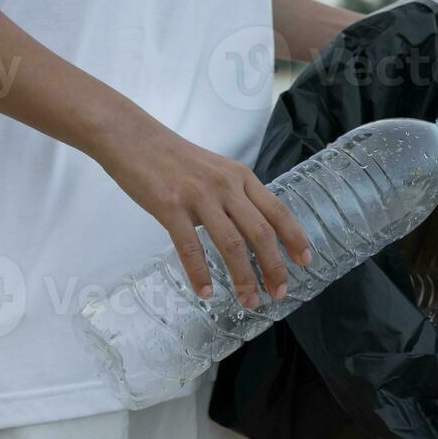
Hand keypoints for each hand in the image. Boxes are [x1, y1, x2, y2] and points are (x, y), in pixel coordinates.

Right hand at [92, 113, 311, 306]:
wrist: (132, 137)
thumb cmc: (174, 158)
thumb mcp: (217, 170)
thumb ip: (235, 196)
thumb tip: (251, 231)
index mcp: (241, 177)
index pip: (277, 210)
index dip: (294, 237)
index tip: (305, 261)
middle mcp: (226, 186)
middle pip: (260, 232)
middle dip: (274, 266)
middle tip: (279, 292)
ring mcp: (199, 196)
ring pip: (231, 243)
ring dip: (243, 277)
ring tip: (249, 301)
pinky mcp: (170, 207)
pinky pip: (190, 247)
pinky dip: (200, 273)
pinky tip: (206, 292)